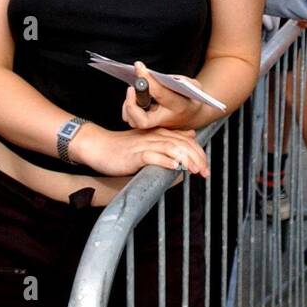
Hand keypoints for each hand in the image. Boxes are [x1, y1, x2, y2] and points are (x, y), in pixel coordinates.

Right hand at [72, 124, 208, 177]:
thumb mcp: (148, 141)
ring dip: (186, 160)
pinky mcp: (135, 154)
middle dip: (197, 158)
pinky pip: (153, 155)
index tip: (206, 167)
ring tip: (195, 170)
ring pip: (172, 148)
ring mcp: (145, 144)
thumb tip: (190, 137)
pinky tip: (174, 167)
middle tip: (205, 172)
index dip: (199, 153)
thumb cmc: (122, 148)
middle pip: (183, 144)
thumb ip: (168, 140)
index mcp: (159, 133)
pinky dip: (165, 161)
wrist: (99, 146)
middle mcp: (155, 136)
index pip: (186, 141)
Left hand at [121, 61, 204, 130]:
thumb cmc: (191, 97)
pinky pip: (133, 121)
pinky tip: (134, 98)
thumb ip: (176, 80)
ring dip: (129, 106)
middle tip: (131, 88)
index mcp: (179, 106)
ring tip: (133, 91)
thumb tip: (153, 75)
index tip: (139, 66)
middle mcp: (166, 119)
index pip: (160, 93)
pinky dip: (129, 109)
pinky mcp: (149, 126)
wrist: (195, 115)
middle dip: (131, 104)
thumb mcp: (192, 85)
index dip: (147, 79)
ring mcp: (156, 125)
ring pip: (134, 122)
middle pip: (142, 120)